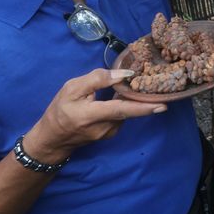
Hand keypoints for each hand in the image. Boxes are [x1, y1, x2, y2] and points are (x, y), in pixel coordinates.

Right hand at [22, 69, 165, 162]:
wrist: (52, 139)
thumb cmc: (60, 110)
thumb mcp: (72, 88)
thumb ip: (97, 79)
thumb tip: (123, 75)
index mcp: (90, 115)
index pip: (121, 110)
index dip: (141, 107)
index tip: (161, 105)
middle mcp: (103, 128)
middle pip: (129, 111)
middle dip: (146, 101)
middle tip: (161, 89)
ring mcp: (108, 134)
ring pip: (126, 113)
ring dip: (133, 100)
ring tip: (137, 86)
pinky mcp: (110, 134)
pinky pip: (122, 116)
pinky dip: (126, 106)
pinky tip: (123, 96)